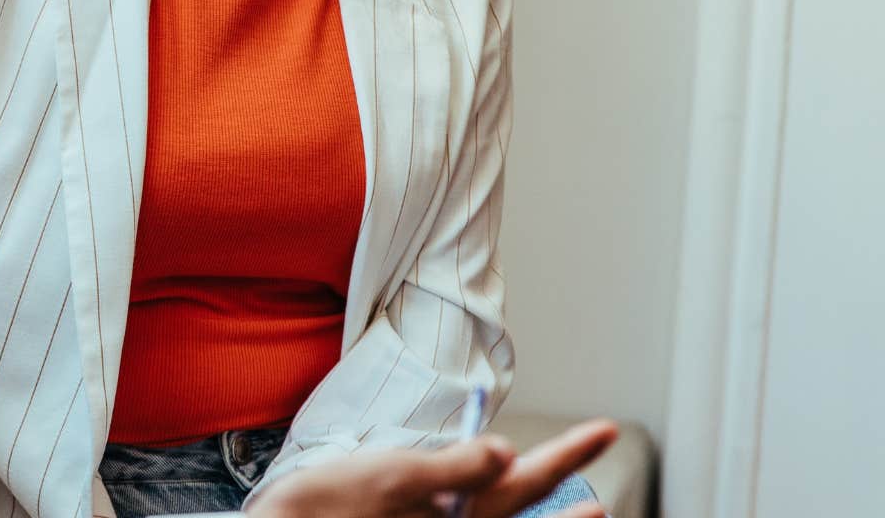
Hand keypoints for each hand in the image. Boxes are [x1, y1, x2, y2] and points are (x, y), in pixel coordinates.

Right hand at [243, 419, 619, 517]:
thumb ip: (455, 467)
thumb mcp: (394, 475)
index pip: (529, 478)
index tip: (606, 428)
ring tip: (588, 510)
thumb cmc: (330, 508)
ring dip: (545, 516)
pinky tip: (493, 508)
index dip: (570, 453)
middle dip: (561, 481)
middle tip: (603, 468)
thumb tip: (506, 451)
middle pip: (523, 504)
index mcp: (461, 511)